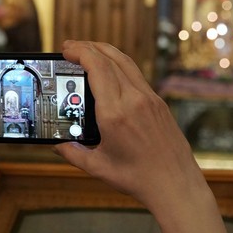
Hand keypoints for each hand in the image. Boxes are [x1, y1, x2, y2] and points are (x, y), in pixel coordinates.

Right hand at [52, 41, 206, 214]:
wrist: (175, 185)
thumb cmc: (138, 179)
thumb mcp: (98, 167)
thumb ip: (73, 153)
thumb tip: (58, 144)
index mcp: (115, 114)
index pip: (97, 68)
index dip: (80, 52)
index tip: (66, 49)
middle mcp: (134, 100)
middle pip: (110, 58)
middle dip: (88, 47)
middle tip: (70, 48)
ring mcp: (149, 99)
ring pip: (125, 62)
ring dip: (104, 51)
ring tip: (88, 51)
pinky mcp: (158, 103)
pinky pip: (136, 75)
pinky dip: (118, 64)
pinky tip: (109, 71)